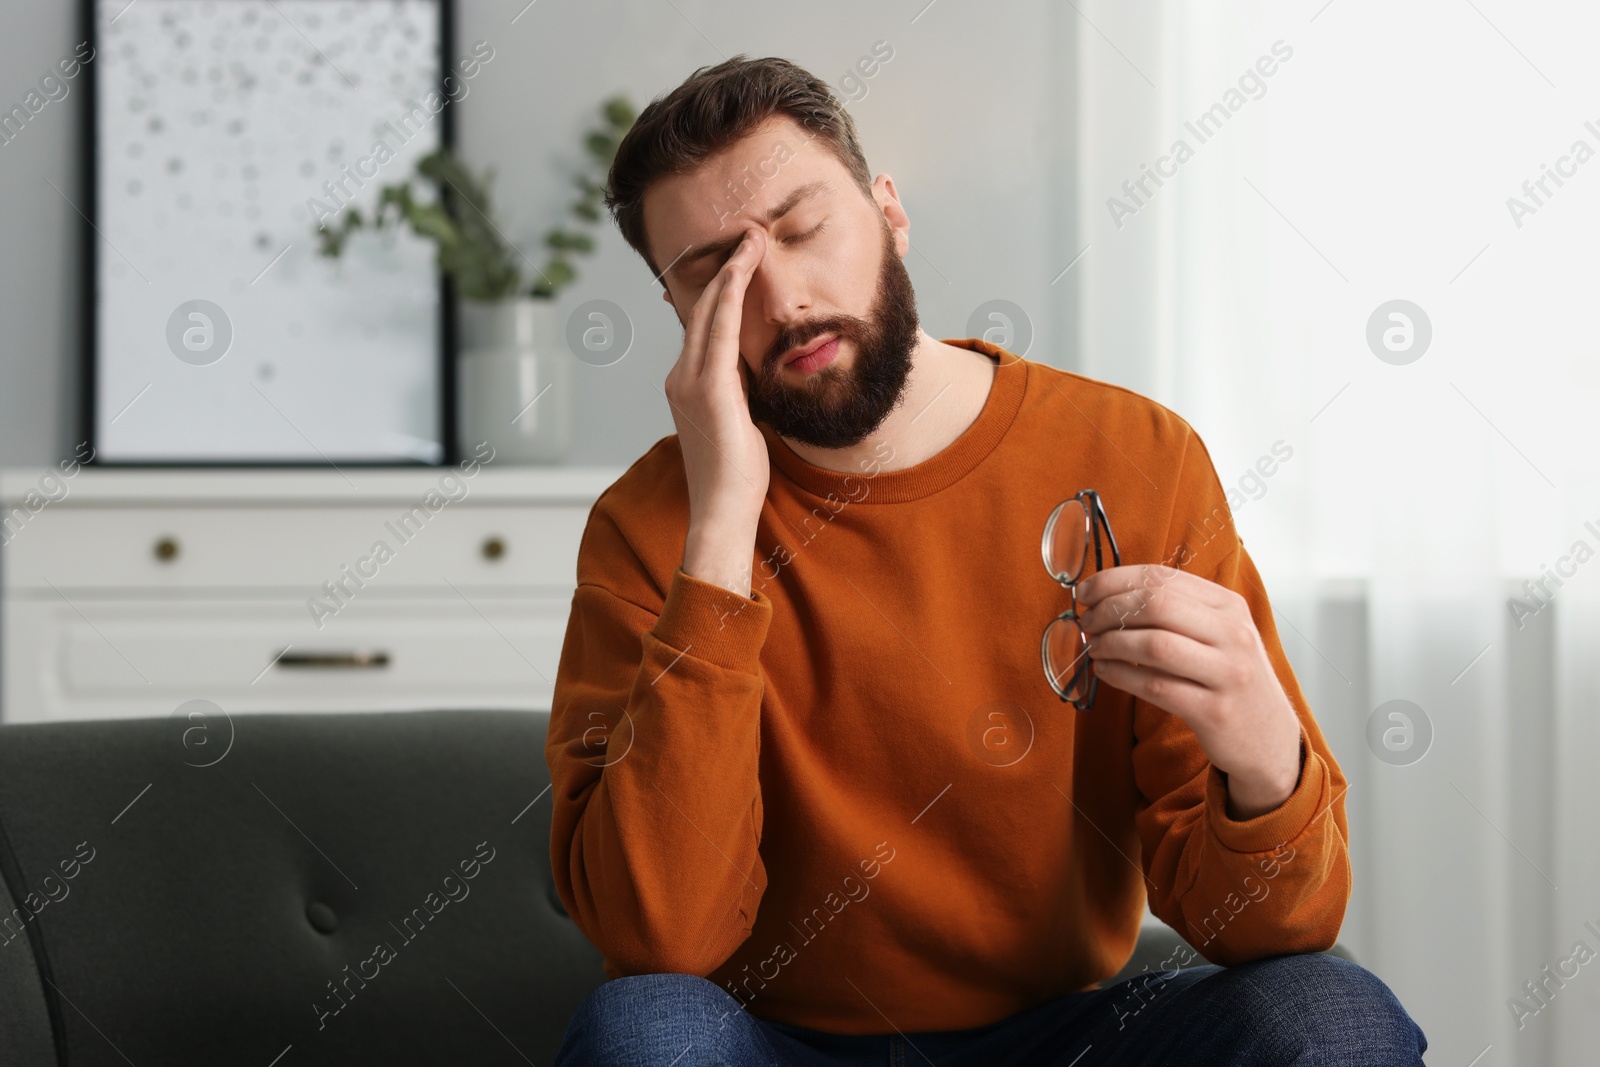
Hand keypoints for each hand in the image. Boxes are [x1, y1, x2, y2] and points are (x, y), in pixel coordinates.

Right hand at [664, 226, 769, 594]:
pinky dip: (730, 293)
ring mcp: (689, 382)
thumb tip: (763, 372)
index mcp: (689, 385)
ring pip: (708, 311)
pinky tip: (744, 268)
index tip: (743, 258)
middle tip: (746, 232)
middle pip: (701, 309)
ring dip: (730, 270)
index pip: (704, 325)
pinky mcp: (706, 390)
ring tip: (750, 238)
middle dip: (725, 267)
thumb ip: (745, 392)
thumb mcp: (743, 421)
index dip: (722, 288)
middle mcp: (681, 377)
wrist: (722, 511)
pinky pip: (718, 329)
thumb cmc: (738, 477)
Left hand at [1076, 564, 1303, 819]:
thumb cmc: (1229, 678)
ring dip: (1112, 643)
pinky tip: (1105, 671)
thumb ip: (1176, 611)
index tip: (1085, 591)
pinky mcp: (1213, 711)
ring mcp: (1227, 673)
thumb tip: (1109, 595)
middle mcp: (1233, 634)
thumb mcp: (1218, 634)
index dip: (1115, 580)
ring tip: (1094, 647)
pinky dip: (1120, 676)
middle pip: (1157, 605)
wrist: (1268, 738)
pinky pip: (1154, 686)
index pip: (1163, 577)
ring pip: (1154, 645)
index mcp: (1229, 606)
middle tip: (1087, 621)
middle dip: (1109, 610)